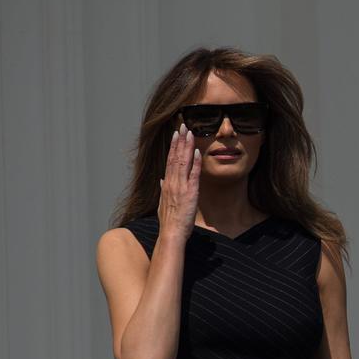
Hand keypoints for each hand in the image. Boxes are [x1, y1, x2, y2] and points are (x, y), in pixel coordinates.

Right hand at [157, 124, 200, 240]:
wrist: (171, 233)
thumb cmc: (169, 221)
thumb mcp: (163, 203)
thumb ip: (163, 190)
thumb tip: (161, 180)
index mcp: (166, 184)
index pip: (169, 160)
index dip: (173, 146)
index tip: (175, 134)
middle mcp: (171, 182)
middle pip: (175, 157)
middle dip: (179, 140)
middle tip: (182, 125)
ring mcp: (180, 186)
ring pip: (182, 162)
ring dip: (186, 146)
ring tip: (189, 132)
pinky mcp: (190, 193)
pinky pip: (193, 175)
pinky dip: (194, 162)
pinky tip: (196, 151)